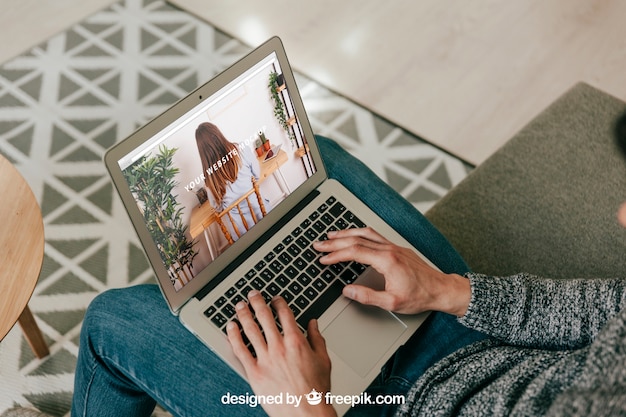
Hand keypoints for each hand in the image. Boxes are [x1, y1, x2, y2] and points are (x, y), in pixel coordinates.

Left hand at [227, 291, 335, 416]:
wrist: (306, 413)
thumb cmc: (316, 391)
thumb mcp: (324, 360)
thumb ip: (317, 339)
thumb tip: (313, 324)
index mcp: (296, 341)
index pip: (284, 313)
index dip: (278, 302)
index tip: (275, 299)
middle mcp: (279, 346)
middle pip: (264, 316)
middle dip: (257, 302)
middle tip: (252, 294)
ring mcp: (265, 359)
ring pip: (250, 329)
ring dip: (243, 314)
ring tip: (239, 306)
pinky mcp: (254, 372)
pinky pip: (240, 350)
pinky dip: (234, 336)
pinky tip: (230, 328)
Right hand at [313, 227, 470, 316]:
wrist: (442, 289)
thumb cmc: (420, 297)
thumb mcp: (391, 302)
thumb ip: (367, 296)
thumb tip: (347, 290)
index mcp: (387, 260)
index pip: (354, 252)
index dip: (336, 255)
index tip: (323, 258)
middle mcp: (389, 249)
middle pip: (356, 240)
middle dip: (335, 242)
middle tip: (319, 244)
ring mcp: (394, 246)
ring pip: (365, 234)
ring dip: (346, 234)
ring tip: (331, 236)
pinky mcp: (397, 248)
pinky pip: (375, 235)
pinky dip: (360, 233)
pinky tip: (355, 234)